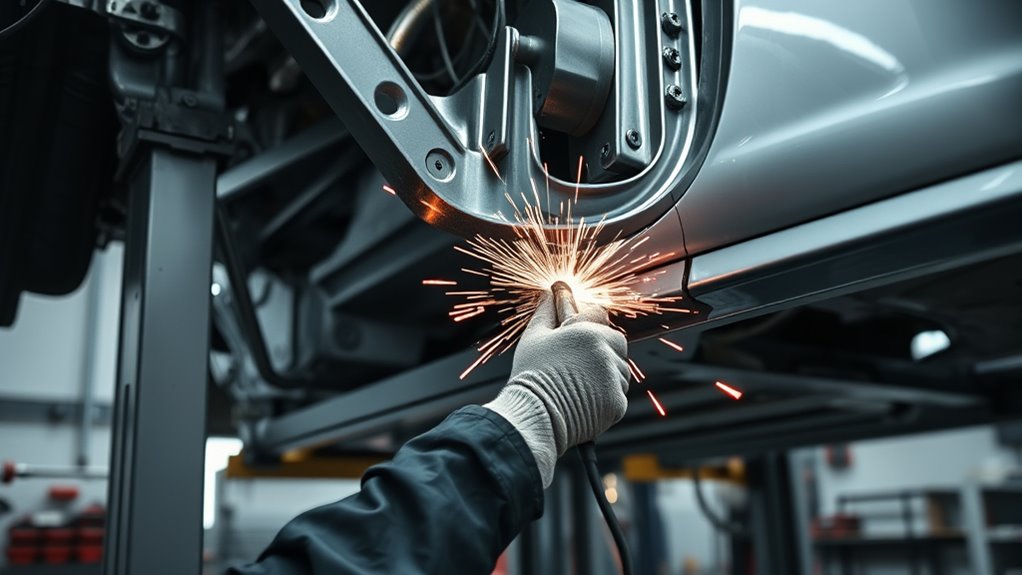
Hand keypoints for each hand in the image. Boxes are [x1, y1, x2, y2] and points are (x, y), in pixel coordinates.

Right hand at [484, 293, 629, 486]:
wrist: (535, 416)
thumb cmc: (531, 376)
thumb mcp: (534, 337)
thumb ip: (545, 312)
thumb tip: (549, 294)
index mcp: (586, 331)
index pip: (601, 316)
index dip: (591, 325)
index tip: (582, 335)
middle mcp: (604, 351)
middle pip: (616, 344)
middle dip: (602, 352)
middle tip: (578, 367)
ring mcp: (613, 377)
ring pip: (619, 371)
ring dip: (605, 376)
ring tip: (577, 386)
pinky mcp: (617, 402)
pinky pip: (618, 396)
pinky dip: (605, 400)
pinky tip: (584, 401)